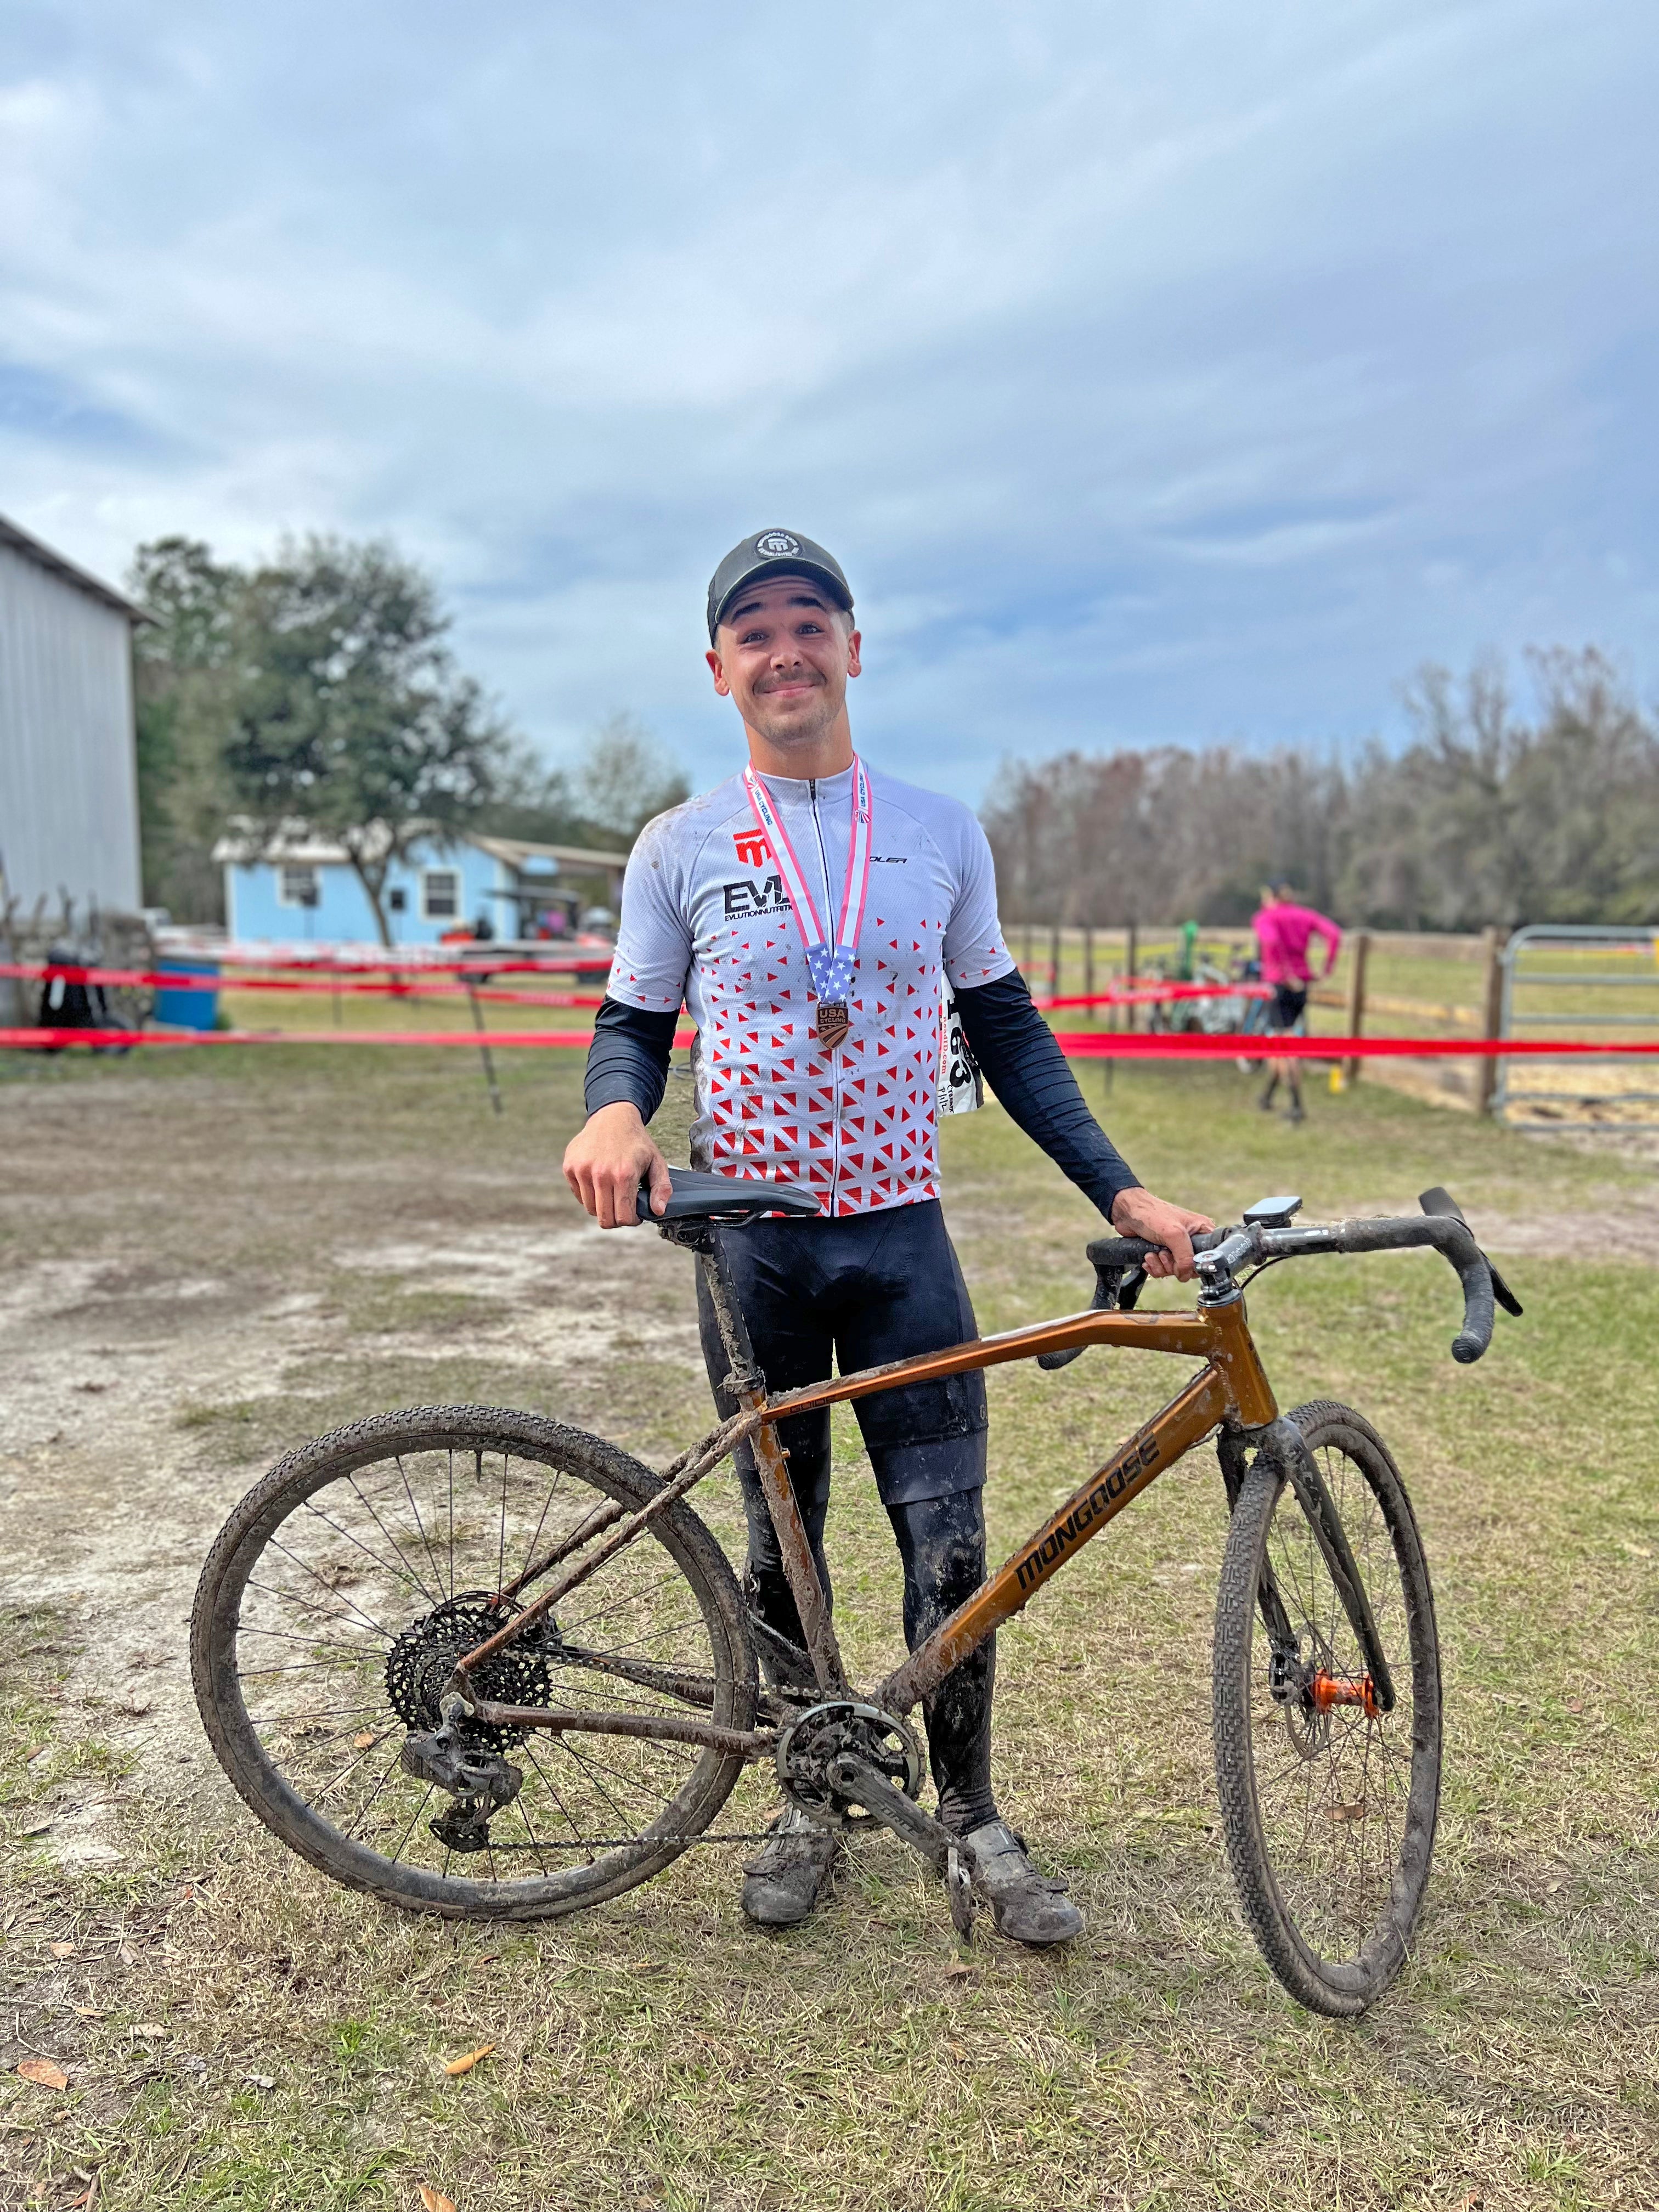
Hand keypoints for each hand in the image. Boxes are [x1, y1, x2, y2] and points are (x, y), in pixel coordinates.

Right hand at [562, 1102, 672, 1228]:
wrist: (613, 1117)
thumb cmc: (636, 1143)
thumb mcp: (657, 1162)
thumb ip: (662, 1188)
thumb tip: (657, 1211)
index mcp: (623, 1174)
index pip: (623, 1217)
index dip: (632, 1220)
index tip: (635, 1214)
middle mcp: (600, 1174)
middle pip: (605, 1218)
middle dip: (617, 1218)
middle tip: (624, 1206)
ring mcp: (582, 1170)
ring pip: (591, 1209)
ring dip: (603, 1205)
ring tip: (612, 1190)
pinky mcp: (569, 1167)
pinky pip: (579, 1196)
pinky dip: (590, 1194)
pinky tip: (600, 1180)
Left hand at [1109, 1187, 1214, 1281]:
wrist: (1127, 1212)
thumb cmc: (1152, 1214)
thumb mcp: (1174, 1234)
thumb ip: (1185, 1257)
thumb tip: (1185, 1274)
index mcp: (1201, 1231)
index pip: (1208, 1257)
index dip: (1195, 1264)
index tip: (1182, 1261)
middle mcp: (1191, 1240)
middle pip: (1190, 1268)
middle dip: (1173, 1265)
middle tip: (1163, 1254)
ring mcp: (1176, 1247)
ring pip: (1175, 1271)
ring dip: (1161, 1266)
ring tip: (1152, 1253)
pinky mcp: (1162, 1252)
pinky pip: (1163, 1270)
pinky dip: (1154, 1266)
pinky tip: (1148, 1256)